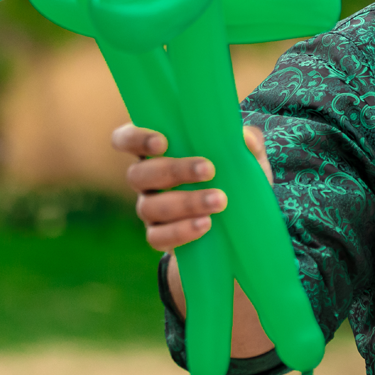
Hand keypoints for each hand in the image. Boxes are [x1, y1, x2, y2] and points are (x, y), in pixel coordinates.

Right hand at [112, 123, 273, 250]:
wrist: (239, 224)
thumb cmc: (234, 178)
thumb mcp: (247, 159)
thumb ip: (249, 142)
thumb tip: (244, 137)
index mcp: (157, 151)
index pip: (125, 139)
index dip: (136, 138)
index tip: (163, 141)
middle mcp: (145, 179)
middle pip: (138, 174)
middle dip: (173, 170)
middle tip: (209, 169)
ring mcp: (149, 209)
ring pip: (149, 207)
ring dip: (185, 202)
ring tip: (219, 201)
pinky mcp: (158, 236)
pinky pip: (158, 237)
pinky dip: (181, 231)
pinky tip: (206, 225)